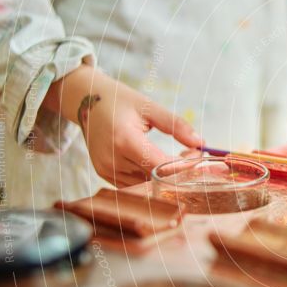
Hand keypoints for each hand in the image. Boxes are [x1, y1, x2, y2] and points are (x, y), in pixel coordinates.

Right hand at [44, 64, 203, 186]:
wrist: (86, 101)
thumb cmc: (120, 101)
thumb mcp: (149, 106)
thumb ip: (176, 125)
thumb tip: (201, 142)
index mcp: (124, 140)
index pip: (160, 166)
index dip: (184, 167)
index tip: (200, 158)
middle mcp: (112, 160)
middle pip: (154, 178)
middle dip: (179, 172)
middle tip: (195, 157)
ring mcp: (106, 170)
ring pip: (145, 185)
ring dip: (165, 177)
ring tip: (181, 158)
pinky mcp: (104, 174)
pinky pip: (133, 184)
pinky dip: (150, 178)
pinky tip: (163, 164)